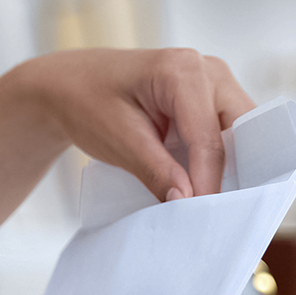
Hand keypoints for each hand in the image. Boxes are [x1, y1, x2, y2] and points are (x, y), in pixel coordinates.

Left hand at [0, 47, 254, 276]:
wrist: (56, 88)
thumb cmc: (78, 102)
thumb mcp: (112, 137)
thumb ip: (154, 166)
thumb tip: (189, 199)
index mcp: (182, 69)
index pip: (210, 131)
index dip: (210, 176)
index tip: (208, 216)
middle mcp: (203, 72)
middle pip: (239, 132)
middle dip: (236, 176)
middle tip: (235, 225)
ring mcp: (206, 90)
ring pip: (236, 140)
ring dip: (230, 177)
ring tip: (226, 223)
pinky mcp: (200, 112)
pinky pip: (221, 144)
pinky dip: (218, 173)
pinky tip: (210, 207)